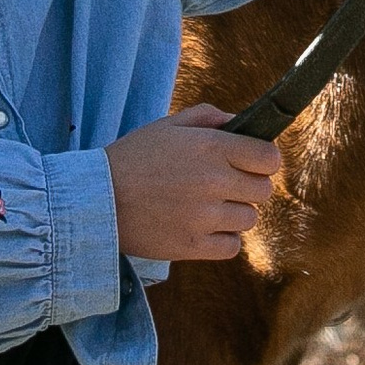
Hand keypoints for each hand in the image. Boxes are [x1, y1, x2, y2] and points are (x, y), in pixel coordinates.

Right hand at [105, 104, 282, 260]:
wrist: (96, 200)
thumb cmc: (132, 158)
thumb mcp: (167, 125)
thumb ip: (207, 117)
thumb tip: (239, 121)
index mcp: (211, 147)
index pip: (268, 158)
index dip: (264, 160)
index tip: (252, 163)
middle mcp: (214, 181)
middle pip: (263, 190)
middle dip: (250, 185)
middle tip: (227, 185)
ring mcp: (205, 217)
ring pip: (249, 219)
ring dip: (236, 213)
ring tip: (210, 207)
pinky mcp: (193, 247)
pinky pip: (232, 247)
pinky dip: (224, 239)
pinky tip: (205, 228)